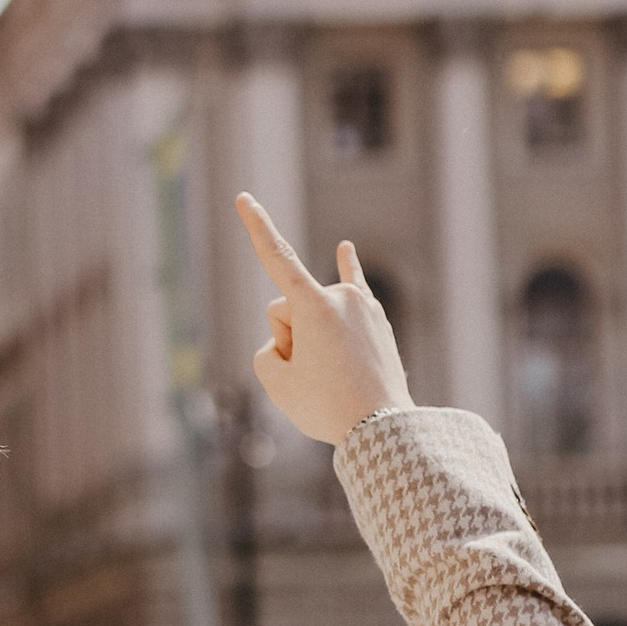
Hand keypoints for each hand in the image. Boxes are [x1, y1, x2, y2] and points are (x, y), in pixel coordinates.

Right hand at [236, 196, 412, 446]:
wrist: (383, 428)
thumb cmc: (326, 407)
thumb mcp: (276, 382)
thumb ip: (269, 351)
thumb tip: (291, 340)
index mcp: (314, 305)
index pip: (276, 257)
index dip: (256, 226)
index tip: (244, 197)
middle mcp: (340, 295)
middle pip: (286, 309)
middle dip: (286, 336)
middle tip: (311, 374)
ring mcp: (361, 305)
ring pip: (312, 314)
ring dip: (310, 337)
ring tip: (333, 373)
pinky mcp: (375, 318)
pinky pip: (355, 287)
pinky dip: (348, 268)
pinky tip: (345, 249)